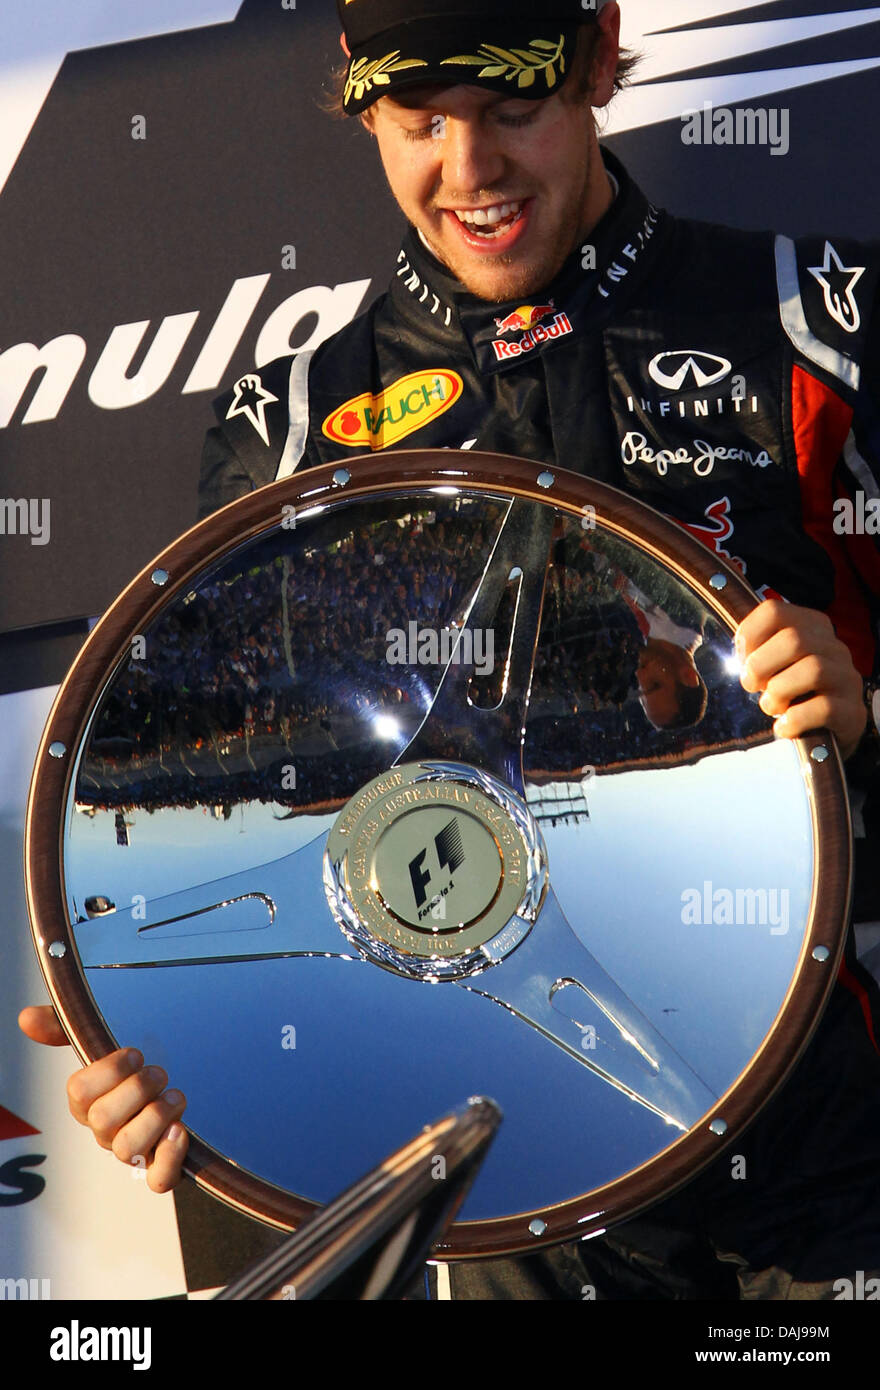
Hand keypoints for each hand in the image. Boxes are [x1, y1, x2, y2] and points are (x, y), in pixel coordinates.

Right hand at [18, 1005, 187, 1191]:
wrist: (185, 1087)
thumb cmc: (135, 1069)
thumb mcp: (102, 1041)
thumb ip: (65, 1027)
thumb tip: (26, 1018)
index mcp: (89, 1104)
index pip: (79, 1093)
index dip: (108, 1071)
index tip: (135, 1054)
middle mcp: (107, 1132)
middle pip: (103, 1120)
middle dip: (137, 1090)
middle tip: (159, 1073)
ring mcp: (134, 1153)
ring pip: (127, 1148)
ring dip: (155, 1117)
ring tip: (174, 1096)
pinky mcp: (162, 1168)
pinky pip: (158, 1179)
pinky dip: (169, 1156)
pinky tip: (179, 1130)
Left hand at [736, 600, 865, 758]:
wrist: (828, 734)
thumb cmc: (794, 695)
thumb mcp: (775, 666)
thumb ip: (757, 651)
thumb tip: (738, 653)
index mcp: (812, 628)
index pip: (774, 611)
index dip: (749, 635)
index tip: (743, 660)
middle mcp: (834, 648)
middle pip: (794, 640)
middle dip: (761, 665)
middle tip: (752, 685)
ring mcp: (847, 678)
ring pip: (813, 670)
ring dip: (779, 692)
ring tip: (770, 706)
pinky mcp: (852, 711)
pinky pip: (825, 708)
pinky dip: (795, 720)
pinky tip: (784, 728)